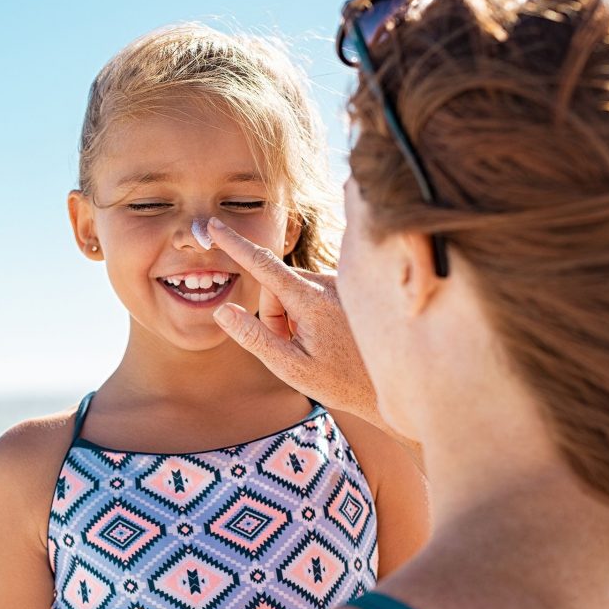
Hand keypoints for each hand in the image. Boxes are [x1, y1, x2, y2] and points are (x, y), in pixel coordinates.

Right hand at [207, 217, 383, 426]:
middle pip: (275, 287)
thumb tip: (223, 310)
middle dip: (273, 315)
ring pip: (291, 291)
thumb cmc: (341, 382)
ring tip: (314, 346)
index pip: (263, 265)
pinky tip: (328, 337)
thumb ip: (254, 337)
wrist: (394, 383)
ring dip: (291, 316)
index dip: (234, 244)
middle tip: (292, 348)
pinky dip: (307, 313)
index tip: (214, 225)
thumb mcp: (290, 367)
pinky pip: (310, 293)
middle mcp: (328, 283)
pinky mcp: (346, 289)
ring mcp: (339, 284)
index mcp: (312, 300)